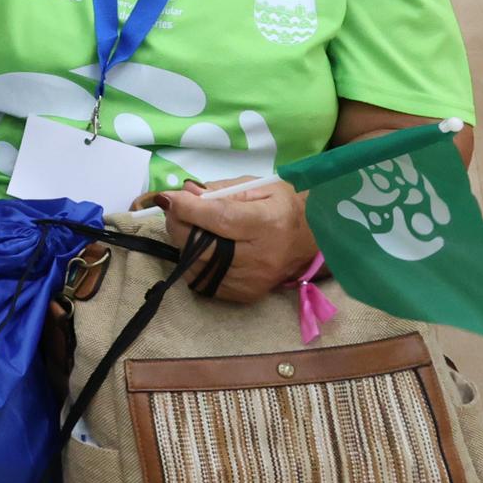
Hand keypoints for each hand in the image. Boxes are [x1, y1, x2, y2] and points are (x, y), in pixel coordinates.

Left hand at [153, 178, 316, 304]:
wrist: (314, 241)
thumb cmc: (283, 207)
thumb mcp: (258, 187)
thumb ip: (220, 189)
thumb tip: (187, 192)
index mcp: (268, 224)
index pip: (219, 219)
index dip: (188, 209)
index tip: (168, 198)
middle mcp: (260, 257)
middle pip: (202, 245)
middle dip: (179, 224)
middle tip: (177, 210)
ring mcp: (252, 281)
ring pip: (197, 265)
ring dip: (183, 243)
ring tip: (190, 227)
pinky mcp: (245, 295)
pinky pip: (203, 280)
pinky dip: (193, 262)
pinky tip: (201, 248)